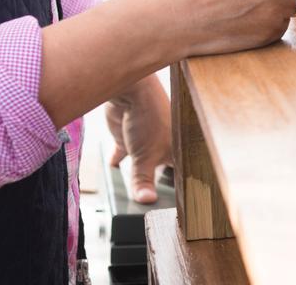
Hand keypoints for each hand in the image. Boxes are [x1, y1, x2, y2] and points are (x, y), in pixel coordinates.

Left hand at [106, 73, 172, 203]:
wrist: (129, 92)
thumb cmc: (150, 116)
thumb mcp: (145, 156)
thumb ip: (143, 180)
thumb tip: (146, 201)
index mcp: (177, 147)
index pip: (182, 171)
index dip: (180, 186)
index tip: (178, 203)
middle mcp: (164, 144)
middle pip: (162, 168)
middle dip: (158, 183)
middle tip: (156, 202)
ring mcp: (145, 141)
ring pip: (143, 162)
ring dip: (137, 174)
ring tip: (135, 193)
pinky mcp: (127, 138)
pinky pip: (123, 153)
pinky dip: (118, 161)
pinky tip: (113, 168)